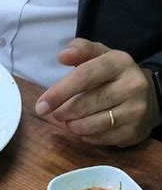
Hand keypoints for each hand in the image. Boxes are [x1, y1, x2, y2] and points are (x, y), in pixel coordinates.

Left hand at [35, 38, 159, 146]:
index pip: (85, 76)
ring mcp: (135, 110)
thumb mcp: (101, 57)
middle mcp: (132, 85)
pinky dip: (86, 136)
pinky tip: (84, 129)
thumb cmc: (115, 76)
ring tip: (69, 121)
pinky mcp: (133, 132)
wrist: (149, 98)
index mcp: (119, 62)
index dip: (60, 92)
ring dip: (73, 126)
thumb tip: (62, 55)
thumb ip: (81, 51)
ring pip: (93, 124)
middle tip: (56, 114)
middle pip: (87, 103)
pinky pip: (101, 139)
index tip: (42, 105)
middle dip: (64, 111)